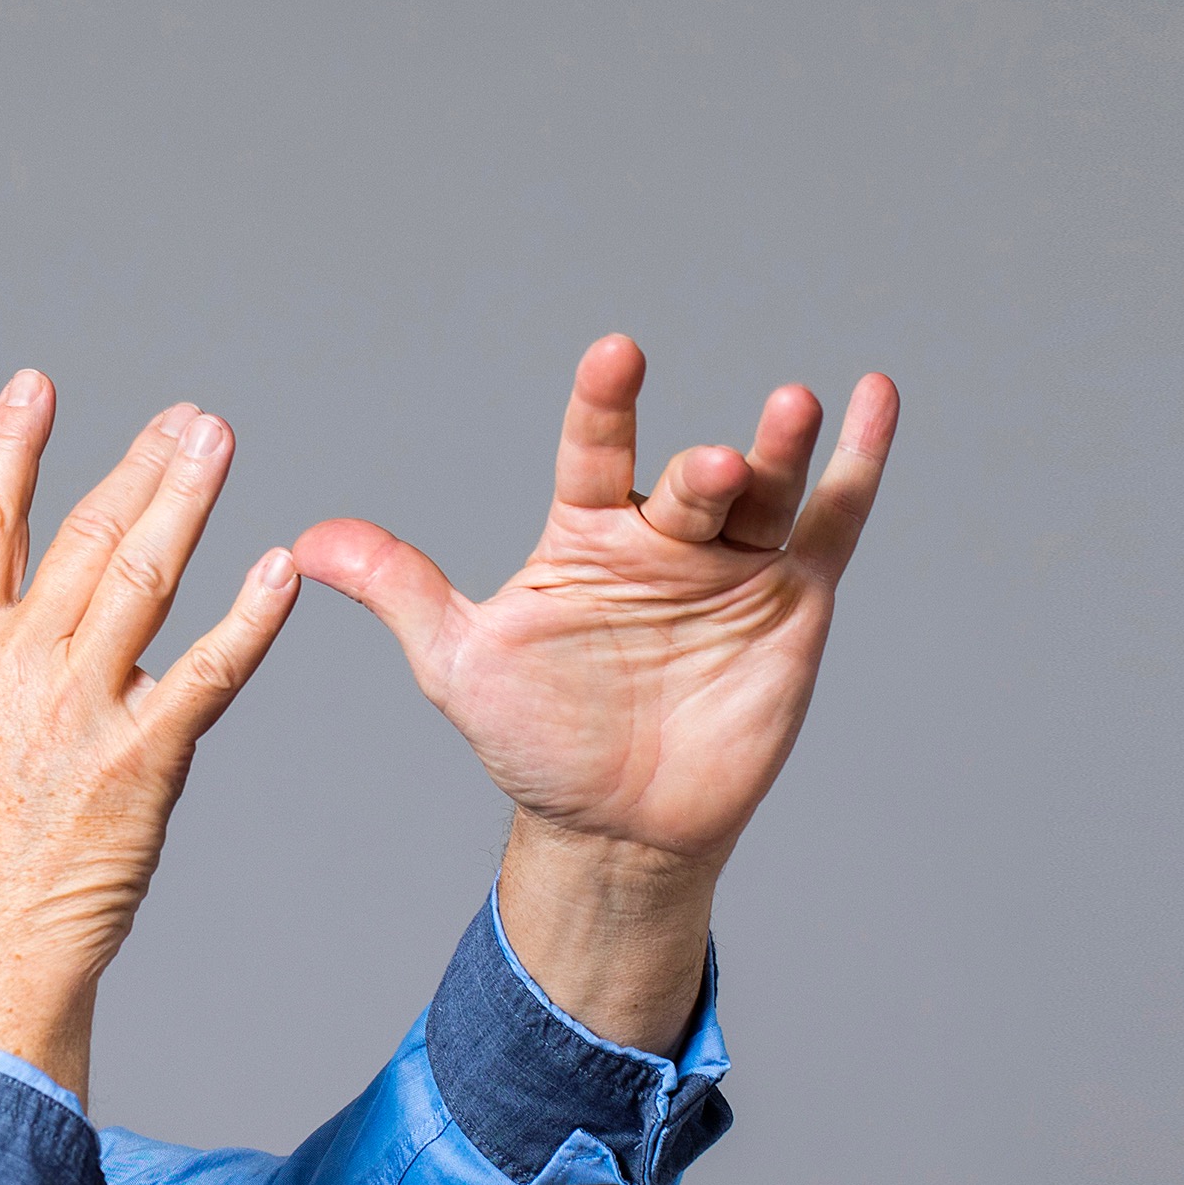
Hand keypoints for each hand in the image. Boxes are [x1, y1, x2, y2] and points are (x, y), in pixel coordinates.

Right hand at [0, 372, 300, 1098]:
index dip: (11, 452)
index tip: (37, 388)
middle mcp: (19, 667)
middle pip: (85, 538)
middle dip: (139, 467)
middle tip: (187, 417)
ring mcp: (83, 708)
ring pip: (144, 580)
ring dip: (187, 503)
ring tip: (218, 443)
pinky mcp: (143, 757)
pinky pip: (207, 674)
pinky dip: (249, 621)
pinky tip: (280, 571)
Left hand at [296, 336, 897, 1050]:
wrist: (612, 829)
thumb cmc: (536, 741)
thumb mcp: (458, 664)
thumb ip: (400, 591)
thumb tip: (306, 540)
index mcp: (584, 534)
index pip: (594, 450)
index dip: (604, 404)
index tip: (615, 355)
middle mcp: (661, 535)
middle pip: (688, 481)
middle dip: (701, 471)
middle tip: (707, 468)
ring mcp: (732, 565)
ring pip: (765, 490)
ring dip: (782, 448)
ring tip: (792, 406)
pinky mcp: (793, 601)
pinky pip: (834, 522)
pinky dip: (861, 462)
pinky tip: (877, 397)